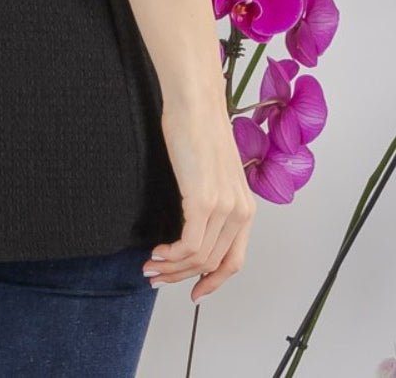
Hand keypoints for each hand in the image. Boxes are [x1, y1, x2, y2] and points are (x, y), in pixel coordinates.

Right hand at [143, 95, 256, 301]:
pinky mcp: (203, 200)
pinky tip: (156, 251)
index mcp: (246, 207)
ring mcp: (223, 207)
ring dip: (171, 268)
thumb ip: (211, 200)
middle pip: (212, 264)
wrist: (194, 102)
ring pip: (199, 258)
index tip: (194, 291)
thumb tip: (191, 224)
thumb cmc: (197, 128)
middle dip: (182, 277)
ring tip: (150, 266)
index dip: (213, 282)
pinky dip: (171, 256)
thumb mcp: (212, 172)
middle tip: (156, 277)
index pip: (234, 261)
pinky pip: (189, 245)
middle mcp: (240, 212)